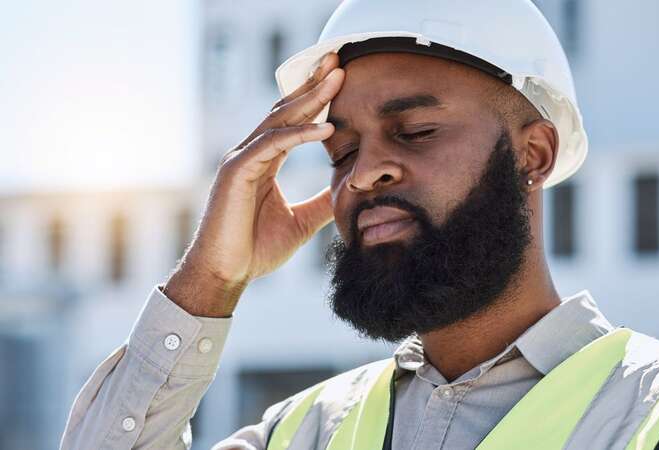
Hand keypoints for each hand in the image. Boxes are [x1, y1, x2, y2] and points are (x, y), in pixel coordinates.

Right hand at [164, 53, 344, 316]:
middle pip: (286, 110)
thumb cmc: (256, 249)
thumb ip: (322, 201)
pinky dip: (298, 134)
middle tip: (338, 62)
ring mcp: (241, 160)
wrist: (228, 273)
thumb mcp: (302, 221)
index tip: (340, 78)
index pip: (293, 121)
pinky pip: (271, 145)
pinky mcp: (236, 172)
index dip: (315, 98)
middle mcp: (252, 154)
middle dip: (313, 84)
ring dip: (309, 99)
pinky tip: (325, 128)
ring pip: (279, 120)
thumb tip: (347, 190)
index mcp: (266, 161)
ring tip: (336, 80)